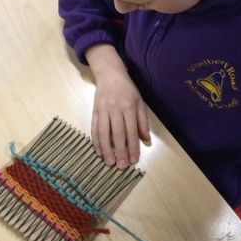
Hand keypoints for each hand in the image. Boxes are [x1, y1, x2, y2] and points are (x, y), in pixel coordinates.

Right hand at [86, 44, 149, 168]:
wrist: (110, 74)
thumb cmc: (128, 89)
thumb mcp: (140, 102)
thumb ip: (143, 121)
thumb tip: (146, 140)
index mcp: (129, 107)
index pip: (131, 131)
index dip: (133, 147)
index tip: (134, 161)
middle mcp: (115, 109)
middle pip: (117, 133)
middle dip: (119, 151)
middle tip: (121, 166)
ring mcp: (103, 110)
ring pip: (103, 132)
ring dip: (105, 149)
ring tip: (108, 162)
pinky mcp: (94, 111)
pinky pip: (94, 128)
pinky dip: (95, 141)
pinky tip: (98, 151)